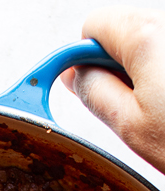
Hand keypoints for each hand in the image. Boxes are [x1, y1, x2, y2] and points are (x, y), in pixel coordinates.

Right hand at [62, 6, 164, 171]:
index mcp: (144, 35)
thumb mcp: (129, 126)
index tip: (88, 85)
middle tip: (136, 108)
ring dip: (154, 70)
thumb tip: (73, 75)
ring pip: (156, 42)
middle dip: (122, 64)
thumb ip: (93, 92)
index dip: (84, 57)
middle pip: (127, 30)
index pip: (92, 26)